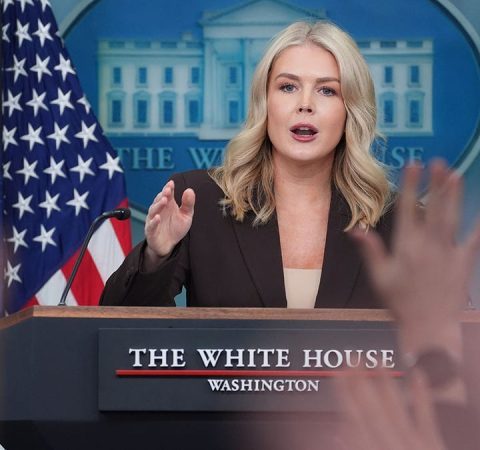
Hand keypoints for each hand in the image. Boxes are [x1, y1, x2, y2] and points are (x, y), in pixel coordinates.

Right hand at [143, 180, 194, 269]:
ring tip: (164, 200)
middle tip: (168, 190)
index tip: (172, 183)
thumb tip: (190, 190)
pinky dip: (153, 221)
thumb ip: (188, 204)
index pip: (167, 194)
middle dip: (163, 194)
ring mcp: (153, 220)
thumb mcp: (186, 216)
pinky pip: (151, 226)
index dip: (168, 188)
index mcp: (168, 205)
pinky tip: (157, 217)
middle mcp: (159, 211)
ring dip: (158, 205)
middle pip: (159, 200)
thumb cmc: (176, 228)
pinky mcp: (151, 232)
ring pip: (153, 211)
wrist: (169, 245)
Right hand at [335, 369, 446, 449]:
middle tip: (352, 357)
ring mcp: (413, 444)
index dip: (343, 393)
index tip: (337, 373)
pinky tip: (417, 374)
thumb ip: (354, 446)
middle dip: (360, 381)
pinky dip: (422, 395)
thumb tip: (338, 433)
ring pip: (396, 408)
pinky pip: (427, 417)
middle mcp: (391, 445)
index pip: (353, 419)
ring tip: (378, 360)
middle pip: (372, 409)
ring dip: (386, 382)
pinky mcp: (432, 444)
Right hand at [352, 160, 479, 332]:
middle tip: (438, 162)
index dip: (411, 185)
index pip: (409, 208)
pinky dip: (479, 226)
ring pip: (452, 218)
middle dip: (436, 183)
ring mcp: (449, 252)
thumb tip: (356, 228)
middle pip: (434, 208)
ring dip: (454, 196)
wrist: (428, 325)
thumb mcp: (379, 276)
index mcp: (407, 245)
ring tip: (456, 174)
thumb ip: (371, 250)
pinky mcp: (464, 262)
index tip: (413, 165)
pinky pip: (474, 240)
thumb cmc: (399, 301)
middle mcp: (429, 244)